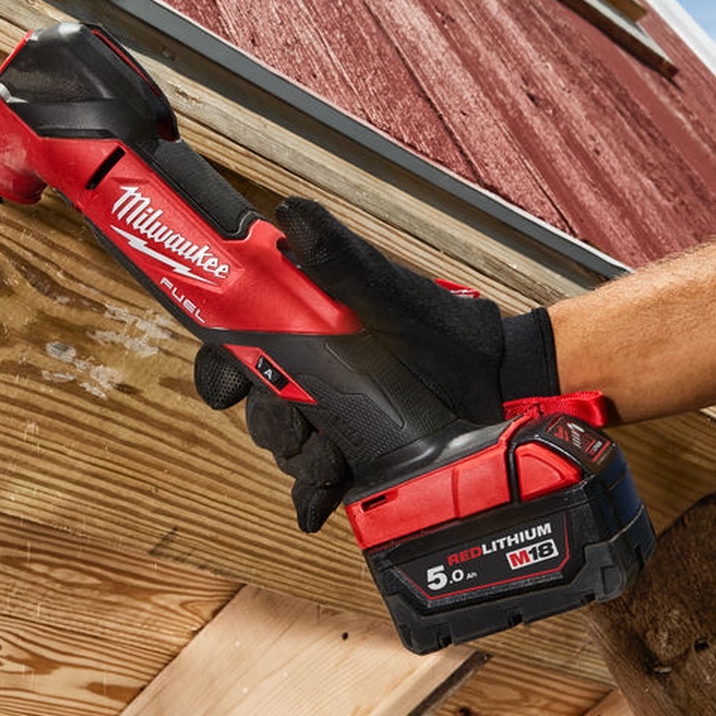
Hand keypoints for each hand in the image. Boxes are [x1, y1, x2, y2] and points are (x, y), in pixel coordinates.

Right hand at [194, 198, 532, 531]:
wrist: (497, 381)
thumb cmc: (440, 327)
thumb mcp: (385, 292)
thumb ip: (337, 257)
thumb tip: (289, 212)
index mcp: (305, 331)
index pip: (237, 345)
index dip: (218, 366)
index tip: (226, 385)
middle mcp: (311, 374)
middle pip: (257, 404)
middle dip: (267, 420)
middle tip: (295, 423)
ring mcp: (332, 418)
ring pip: (284, 446)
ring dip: (296, 457)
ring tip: (329, 457)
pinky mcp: (354, 460)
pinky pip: (314, 486)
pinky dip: (309, 497)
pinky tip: (317, 504)